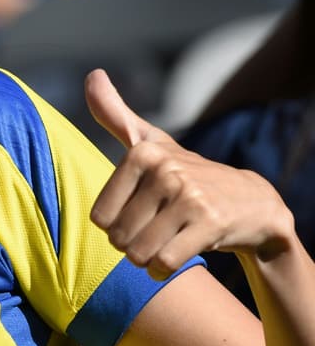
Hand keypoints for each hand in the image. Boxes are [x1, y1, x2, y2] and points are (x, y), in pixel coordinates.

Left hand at [85, 69, 295, 277]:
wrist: (252, 202)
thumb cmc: (187, 174)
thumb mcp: (151, 142)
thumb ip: (115, 114)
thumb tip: (92, 75)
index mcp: (142, 152)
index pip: (100, 217)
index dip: (116, 226)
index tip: (141, 213)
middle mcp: (165, 170)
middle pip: (118, 238)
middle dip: (133, 244)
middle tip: (158, 229)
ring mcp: (188, 195)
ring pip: (138, 253)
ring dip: (148, 260)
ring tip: (167, 242)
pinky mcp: (208, 223)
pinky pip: (163, 263)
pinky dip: (164, 270)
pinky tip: (176, 256)